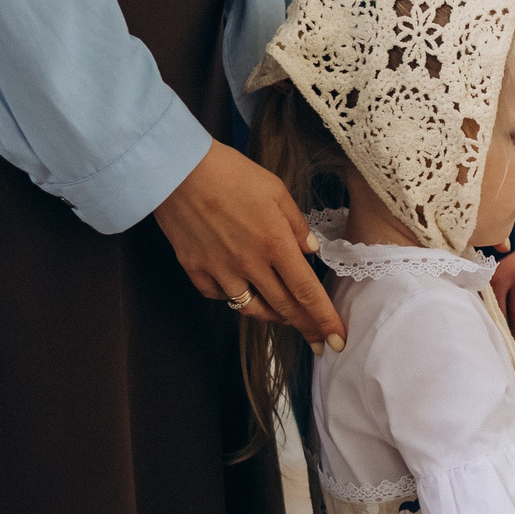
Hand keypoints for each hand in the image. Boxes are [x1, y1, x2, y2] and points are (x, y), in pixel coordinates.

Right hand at [153, 140, 344, 350]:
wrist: (177, 170)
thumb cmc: (231, 173)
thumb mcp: (276, 190)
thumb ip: (297, 225)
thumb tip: (311, 252)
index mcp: (275, 243)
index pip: (307, 292)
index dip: (324, 320)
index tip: (337, 341)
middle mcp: (249, 264)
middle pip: (284, 308)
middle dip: (306, 329)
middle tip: (320, 343)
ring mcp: (220, 270)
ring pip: (252, 308)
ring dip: (273, 317)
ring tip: (286, 319)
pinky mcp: (195, 270)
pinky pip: (220, 296)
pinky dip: (235, 297)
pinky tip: (243, 291)